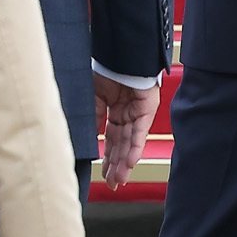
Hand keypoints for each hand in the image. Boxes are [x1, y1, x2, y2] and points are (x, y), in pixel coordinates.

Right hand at [93, 73, 158, 190]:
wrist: (119, 52)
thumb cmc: (105, 68)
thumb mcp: (92, 97)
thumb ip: (92, 117)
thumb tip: (89, 139)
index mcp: (113, 109)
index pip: (110, 139)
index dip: (107, 156)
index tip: (103, 173)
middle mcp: (126, 113)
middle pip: (121, 144)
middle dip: (116, 166)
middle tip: (112, 184)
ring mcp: (137, 112)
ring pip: (130, 142)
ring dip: (124, 162)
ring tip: (119, 180)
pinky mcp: (147, 109)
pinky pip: (140, 131)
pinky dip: (134, 147)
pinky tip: (129, 163)